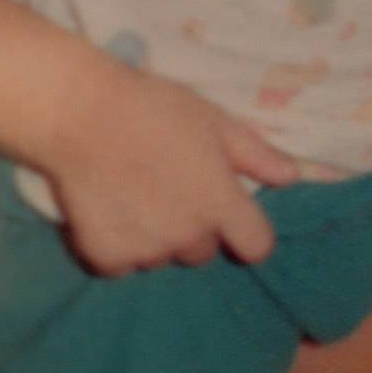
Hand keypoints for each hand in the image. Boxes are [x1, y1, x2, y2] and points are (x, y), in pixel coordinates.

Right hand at [40, 61, 299, 276]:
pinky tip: (107, 208)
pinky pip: (123, 264)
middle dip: (193, 226)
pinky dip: (118, 244)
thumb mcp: (214, 121)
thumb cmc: (153, 109)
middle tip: (168, 187)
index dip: (246, 231)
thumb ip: (256, 155)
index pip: (256, 247)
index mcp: (220, 204)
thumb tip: (292, 177)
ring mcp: (146, 251)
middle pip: (204, 250)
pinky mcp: (106, 258)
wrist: (79, 114)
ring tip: (133, 193)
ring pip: (162, 256)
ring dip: (155, 236)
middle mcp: (188, 235)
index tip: (230, 215)